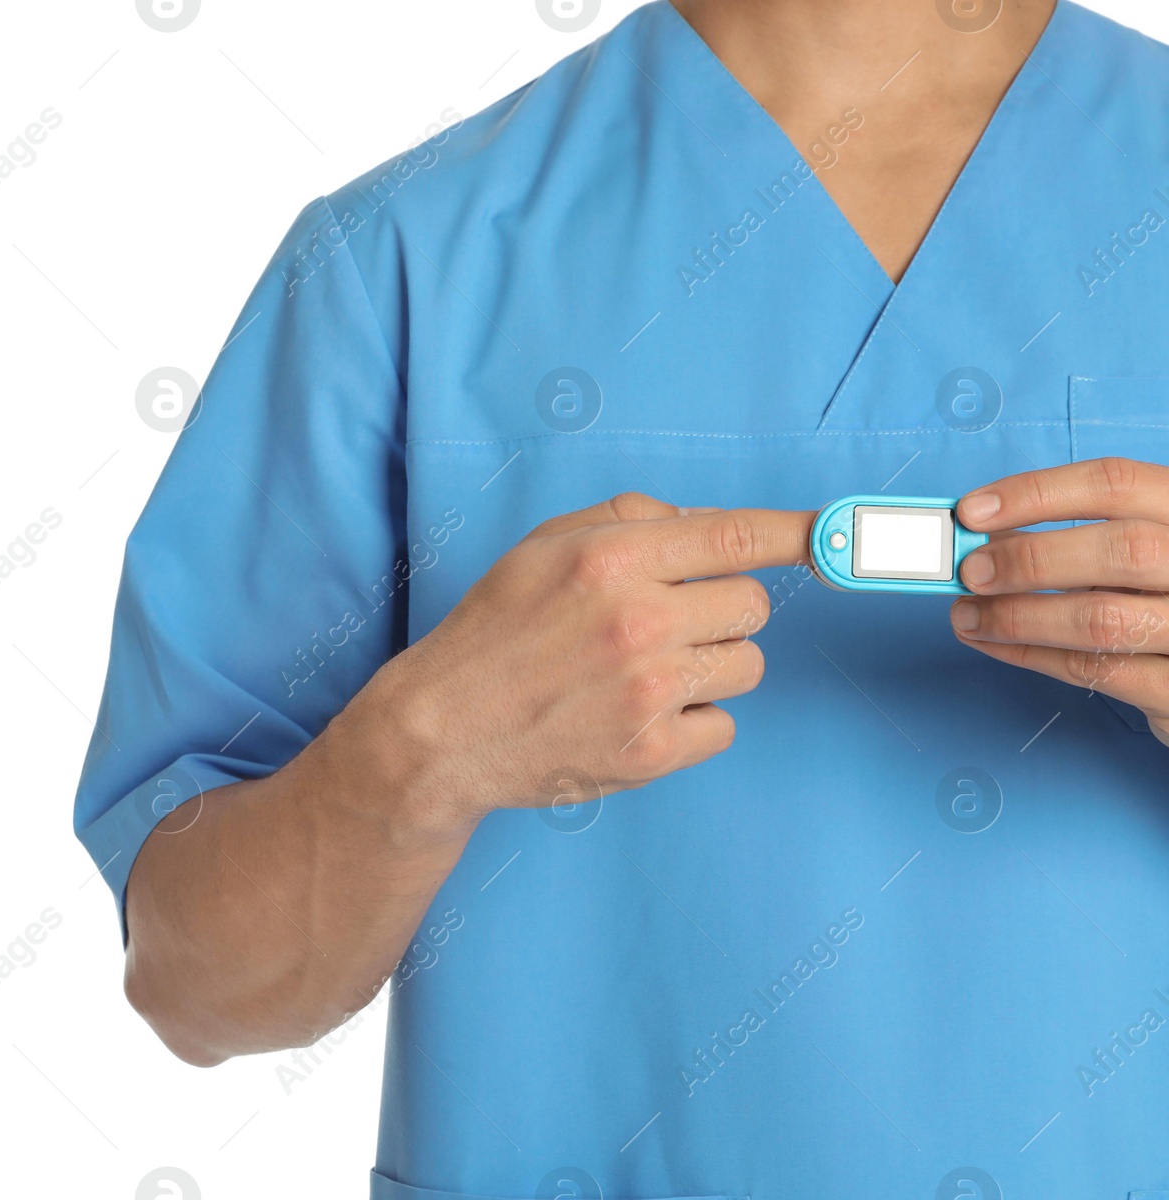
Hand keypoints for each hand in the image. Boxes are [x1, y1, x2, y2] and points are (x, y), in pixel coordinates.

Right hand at [371, 493, 814, 823]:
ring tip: (647, 673)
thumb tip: (700, 525)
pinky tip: (639, 715)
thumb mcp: (543, 547)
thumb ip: (626, 520)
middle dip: (723, 609)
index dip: (796, 535)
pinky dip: (692, 722)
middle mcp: (639, 621)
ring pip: (746, 667)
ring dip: (711, 666)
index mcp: (612, 560)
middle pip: (752, 606)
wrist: (443, 730)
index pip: (735, 537)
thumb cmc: (493, 631)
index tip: (832, 538)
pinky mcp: (650, 754)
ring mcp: (648, 693)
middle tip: (670, 624)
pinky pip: (722, 727)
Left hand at [951, 458, 1168, 745]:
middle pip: (1122, 549)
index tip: (972, 511)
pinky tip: (995, 644)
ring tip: (968, 616)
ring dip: (1017, 617)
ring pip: (1103, 619)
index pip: (1117, 484)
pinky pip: (1097, 671)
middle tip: (970, 572)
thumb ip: (1075, 539)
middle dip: (1031, 559)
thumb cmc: (1161, 594)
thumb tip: (984, 537)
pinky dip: (1033, 655)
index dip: (1037, 493)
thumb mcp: (1136, 551)